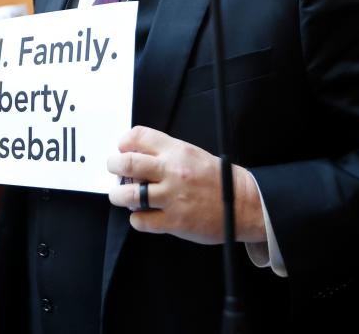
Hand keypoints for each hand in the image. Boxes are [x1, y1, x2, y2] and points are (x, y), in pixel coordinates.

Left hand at [106, 126, 266, 244]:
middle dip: (114, 167)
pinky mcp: (174, 221)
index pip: (138, 136)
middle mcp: (172, 171)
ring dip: (119, 196)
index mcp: (177, 150)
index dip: (124, 143)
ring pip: (128, 195)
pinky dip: (137, 219)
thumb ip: (165, 153)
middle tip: (116, 171)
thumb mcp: (192, 154)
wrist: (244, 204)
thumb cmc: (217, 179)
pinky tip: (145, 216)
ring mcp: (172, 197)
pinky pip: (140, 221)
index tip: (122, 150)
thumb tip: (134, 155)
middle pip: (126, 163)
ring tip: (123, 196)